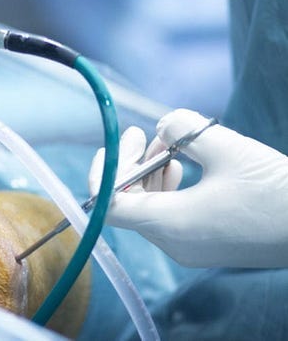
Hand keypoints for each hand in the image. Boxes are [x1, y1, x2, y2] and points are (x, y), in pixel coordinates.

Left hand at [88, 109, 287, 267]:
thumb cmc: (276, 190)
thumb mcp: (225, 146)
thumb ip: (181, 129)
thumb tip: (161, 125)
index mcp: (170, 225)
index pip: (108, 205)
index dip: (104, 170)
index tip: (119, 141)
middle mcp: (174, 243)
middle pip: (127, 203)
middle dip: (130, 164)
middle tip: (141, 134)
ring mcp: (189, 248)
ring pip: (149, 208)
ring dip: (149, 173)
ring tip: (166, 144)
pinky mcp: (205, 245)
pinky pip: (169, 216)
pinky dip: (167, 188)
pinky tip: (179, 164)